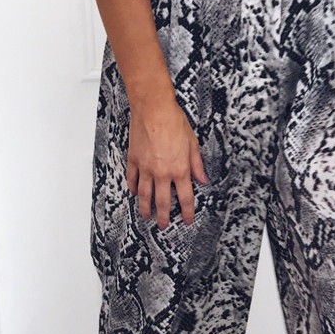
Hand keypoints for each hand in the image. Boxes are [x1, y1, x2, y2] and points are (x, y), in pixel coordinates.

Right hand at [126, 95, 208, 229]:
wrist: (153, 108)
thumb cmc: (173, 121)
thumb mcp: (192, 143)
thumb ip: (196, 164)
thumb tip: (202, 179)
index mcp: (180, 170)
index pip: (185, 198)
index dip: (186, 212)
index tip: (186, 220)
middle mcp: (162, 173)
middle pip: (162, 202)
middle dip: (163, 217)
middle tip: (163, 225)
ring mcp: (146, 168)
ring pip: (144, 195)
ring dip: (145, 208)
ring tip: (146, 216)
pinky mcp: (134, 160)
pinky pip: (132, 179)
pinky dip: (133, 188)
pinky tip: (134, 193)